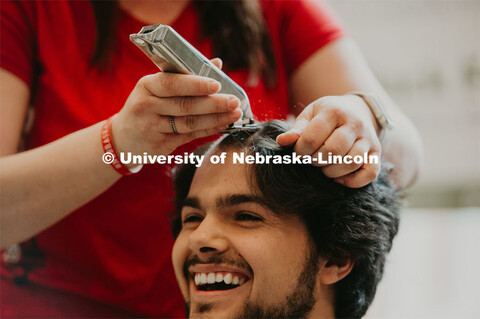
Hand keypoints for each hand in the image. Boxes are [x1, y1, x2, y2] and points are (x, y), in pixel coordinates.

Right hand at [112, 58, 241, 155]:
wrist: (123, 138)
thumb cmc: (147, 106)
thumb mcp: (156, 87)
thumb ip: (186, 75)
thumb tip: (217, 63)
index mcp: (146, 86)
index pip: (172, 84)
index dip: (196, 85)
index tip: (217, 84)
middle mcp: (147, 106)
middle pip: (184, 105)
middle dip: (213, 104)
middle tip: (235, 101)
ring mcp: (152, 128)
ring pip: (189, 123)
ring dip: (215, 118)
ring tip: (235, 113)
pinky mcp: (160, 145)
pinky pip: (189, 136)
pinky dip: (208, 130)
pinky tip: (223, 124)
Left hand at [277, 95, 380, 187]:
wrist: (357, 109)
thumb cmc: (327, 115)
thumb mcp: (310, 115)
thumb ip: (297, 129)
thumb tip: (282, 141)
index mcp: (334, 111)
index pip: (313, 137)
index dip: (301, 150)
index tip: (299, 152)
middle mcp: (354, 123)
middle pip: (333, 151)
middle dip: (316, 161)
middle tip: (311, 160)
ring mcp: (368, 138)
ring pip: (351, 162)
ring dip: (332, 171)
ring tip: (323, 167)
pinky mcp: (376, 152)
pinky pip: (370, 173)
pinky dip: (353, 181)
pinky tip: (339, 178)